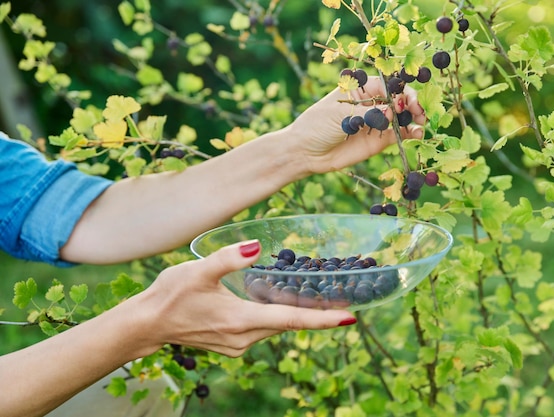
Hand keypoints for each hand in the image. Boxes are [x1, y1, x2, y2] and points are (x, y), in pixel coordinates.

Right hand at [135, 240, 356, 356]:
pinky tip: (280, 300)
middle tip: (342, 296)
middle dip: (316, 313)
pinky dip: (276, 316)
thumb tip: (257, 246)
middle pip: (289, 324)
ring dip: (296, 313)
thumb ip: (228, 258)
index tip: (350, 316)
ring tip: (319, 296)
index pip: (292, 321)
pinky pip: (263, 329)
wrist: (147, 325)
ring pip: (276, 327)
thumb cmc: (170, 296)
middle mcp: (244, 338)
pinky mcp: (232, 344)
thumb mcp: (198, 272)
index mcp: (241, 321)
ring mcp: (238, 344)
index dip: (323, 319)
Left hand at [288, 76, 425, 174]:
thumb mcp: (340, 115)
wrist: (306, 152)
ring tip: (421, 124)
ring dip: (415, 117)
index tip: (406, 99)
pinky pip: (400, 134)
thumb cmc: (317, 125)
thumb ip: (368, 113)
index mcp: (361, 88)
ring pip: (403, 116)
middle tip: (418, 112)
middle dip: (411, 103)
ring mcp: (377, 121)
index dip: (400, 89)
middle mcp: (372, 102)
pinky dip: (411, 132)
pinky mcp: (379, 140)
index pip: (387, 83)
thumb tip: (393, 110)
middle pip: (399, 98)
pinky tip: (417, 134)